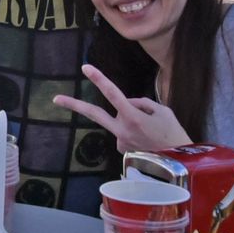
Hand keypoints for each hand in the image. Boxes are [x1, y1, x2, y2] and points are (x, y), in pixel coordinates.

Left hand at [52, 64, 190, 152]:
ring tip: (152, 131)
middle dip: (74, 106)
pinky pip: (125, 133)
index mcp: (133, 117)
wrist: (178, 164)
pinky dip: (134, 131)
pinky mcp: (122, 151)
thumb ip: (141, 103)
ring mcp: (120, 142)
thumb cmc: (173, 134)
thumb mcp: (162, 111)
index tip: (86, 68)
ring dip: (131, 121)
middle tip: (55, 99)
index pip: (113, 93)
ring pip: (119, 122)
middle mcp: (122, 130)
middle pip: (94, 114)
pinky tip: (147, 139)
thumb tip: (127, 103)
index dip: (99, 79)